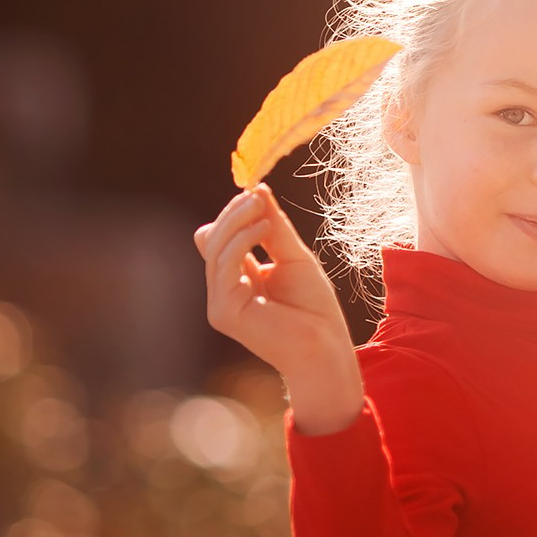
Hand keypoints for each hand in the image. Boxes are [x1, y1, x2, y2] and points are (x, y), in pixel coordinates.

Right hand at [194, 186, 362, 434]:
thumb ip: (274, 228)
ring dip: (236, 221)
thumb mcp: (294, 257)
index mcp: (237, 279)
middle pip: (211, 240)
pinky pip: (223, 265)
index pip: (219, 239)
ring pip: (214, 249)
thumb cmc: (314, 307)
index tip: (256, 193)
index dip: (233, 214)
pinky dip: (241, 240)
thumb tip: (258, 190)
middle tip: (256, 194)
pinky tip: (262, 227)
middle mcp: (223, 291)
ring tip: (261, 208)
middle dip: (232, 213)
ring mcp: (219, 303)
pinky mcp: (223, 311)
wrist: (325, 346)